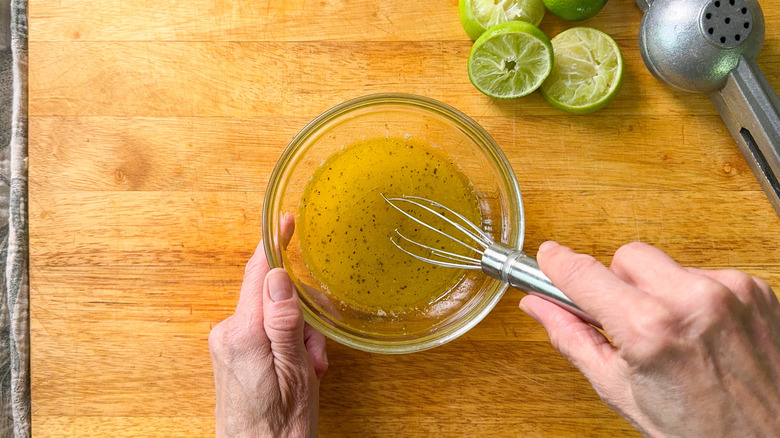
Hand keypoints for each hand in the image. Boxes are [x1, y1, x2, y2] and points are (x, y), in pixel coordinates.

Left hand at [209, 215, 327, 436]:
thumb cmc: (279, 426)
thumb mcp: (296, 371)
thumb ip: (284, 321)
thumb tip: (277, 275)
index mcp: (242, 333)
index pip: (258, 273)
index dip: (275, 244)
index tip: (287, 220)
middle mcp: (229, 333)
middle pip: (274, 296)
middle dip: (305, 316)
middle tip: (317, 352)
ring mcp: (229, 344)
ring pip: (275, 315)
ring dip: (300, 335)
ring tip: (311, 369)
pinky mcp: (234, 354)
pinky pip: (267, 331)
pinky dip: (289, 343)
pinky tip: (300, 369)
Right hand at [521, 241, 779, 436]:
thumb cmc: (700, 431)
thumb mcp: (620, 391)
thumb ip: (573, 339)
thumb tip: (540, 307)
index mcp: (650, 329)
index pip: (584, 274)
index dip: (558, 263)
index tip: (548, 257)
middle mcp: (693, 300)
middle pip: (627, 255)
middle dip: (617, 282)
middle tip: (624, 319)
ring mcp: (729, 291)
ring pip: (667, 264)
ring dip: (659, 290)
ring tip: (673, 334)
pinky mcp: (754, 289)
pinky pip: (704, 274)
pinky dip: (694, 296)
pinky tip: (701, 331)